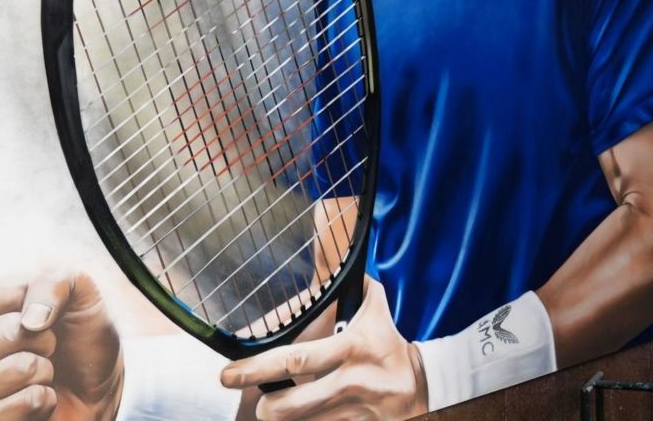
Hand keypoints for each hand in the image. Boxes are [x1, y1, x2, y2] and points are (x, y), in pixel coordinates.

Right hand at [0, 270, 124, 420]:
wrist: (94, 388)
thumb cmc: (78, 335)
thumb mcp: (79, 292)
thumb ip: (55, 281)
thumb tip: (30, 321)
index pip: (11, 293)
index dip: (47, 304)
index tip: (48, 316)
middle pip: (12, 332)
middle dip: (47, 340)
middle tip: (48, 350)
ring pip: (20, 369)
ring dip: (46, 372)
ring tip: (41, 375)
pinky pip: (23, 404)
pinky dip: (44, 401)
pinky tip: (39, 400)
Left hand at [222, 278, 424, 420]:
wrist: (424, 385)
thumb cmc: (390, 343)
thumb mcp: (375, 309)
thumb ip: (351, 287)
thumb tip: (332, 249)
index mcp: (352, 347)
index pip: (298, 360)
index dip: (258, 368)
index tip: (228, 373)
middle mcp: (349, 382)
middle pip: (287, 406)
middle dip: (265, 406)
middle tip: (257, 400)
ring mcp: (352, 412)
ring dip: (282, 418)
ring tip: (279, 409)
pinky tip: (305, 417)